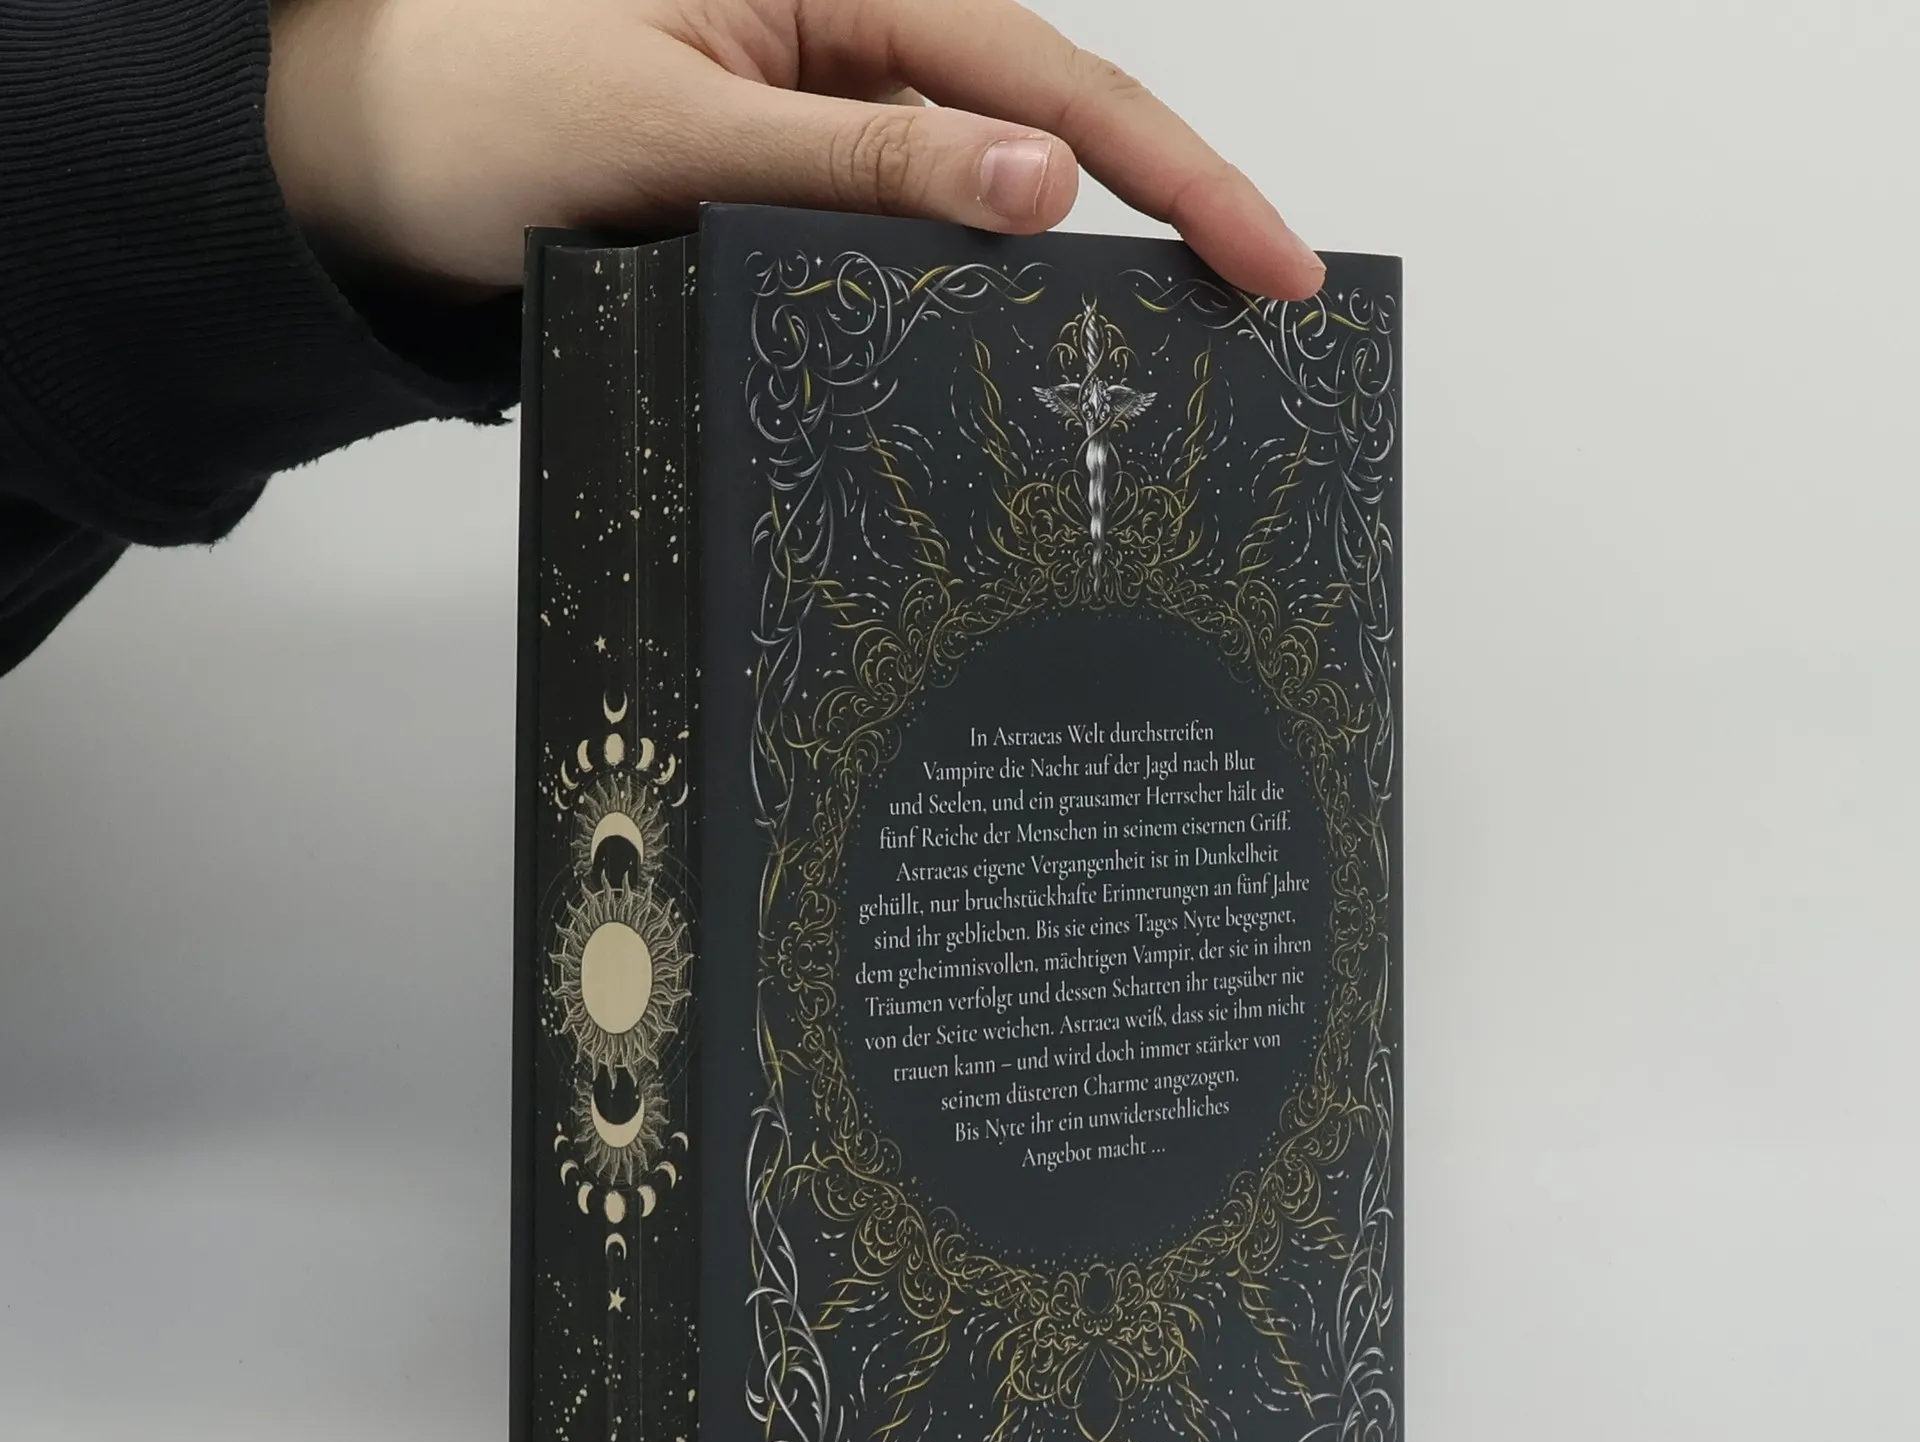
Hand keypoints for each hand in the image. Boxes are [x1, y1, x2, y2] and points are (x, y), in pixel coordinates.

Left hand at [265, 0, 1322, 301]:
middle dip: (1156, 215)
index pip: (1044, 76)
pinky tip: (1004, 352)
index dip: (1175, 169)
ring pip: (981, 193)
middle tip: (1250, 320)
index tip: (1270, 255)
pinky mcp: (790, 177)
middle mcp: (841, 30)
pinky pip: (905, 235)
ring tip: (1153, 360)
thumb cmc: (471, 102)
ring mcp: (820, 108)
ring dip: (1060, 274)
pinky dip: (961, 296)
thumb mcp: (675, 130)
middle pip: (1044, 122)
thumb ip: (861, 162)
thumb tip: (1037, 186)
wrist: (351, 161)